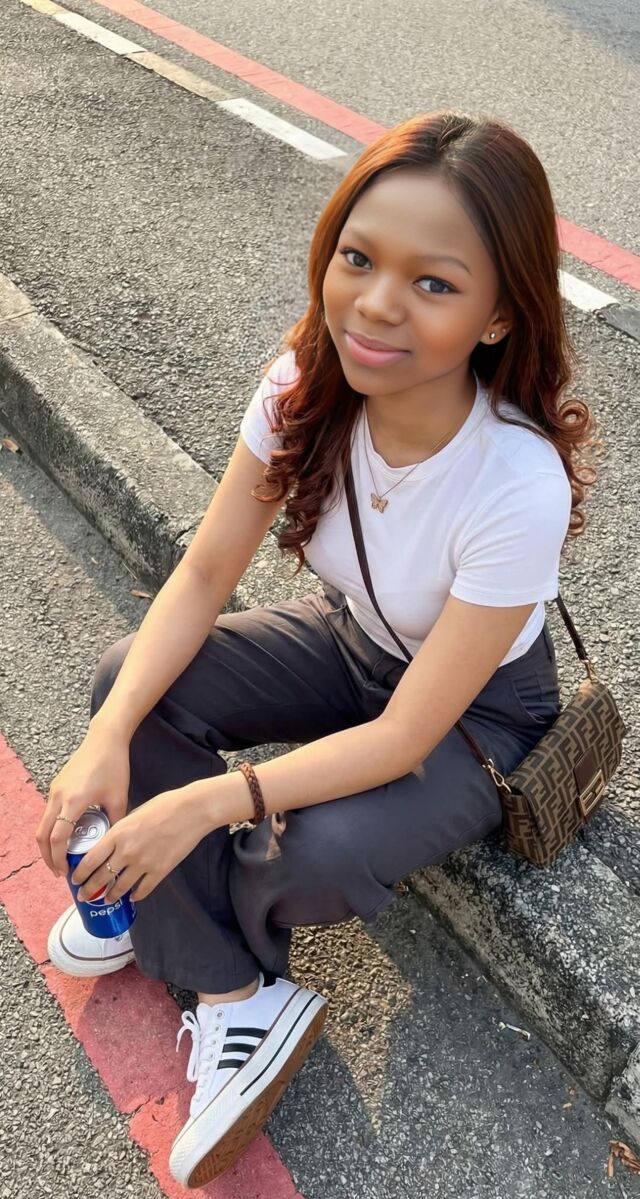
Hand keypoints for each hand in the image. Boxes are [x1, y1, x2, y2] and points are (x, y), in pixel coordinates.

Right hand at [36, 726, 130, 875]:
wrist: (104, 739)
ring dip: (49, 844)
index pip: (58, 838)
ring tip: (62, 858)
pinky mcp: (56, 786)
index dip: (58, 858)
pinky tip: (67, 837)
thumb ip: (116, 822)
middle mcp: (58, 796)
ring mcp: (54, 790)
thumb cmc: (114, 766)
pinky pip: (49, 813)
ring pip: (43, 824)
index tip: (64, 872)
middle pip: (43, 835)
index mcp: (74, 801)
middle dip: (48, 857)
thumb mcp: (119, 797)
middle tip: (59, 872)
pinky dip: (53, 829)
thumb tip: (115, 845)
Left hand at [70, 785, 211, 903]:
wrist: (192, 810)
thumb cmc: (165, 805)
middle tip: (84, 896)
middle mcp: (126, 852)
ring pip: (120, 888)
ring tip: (107, 900)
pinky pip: (143, 890)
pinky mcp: (160, 871)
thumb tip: (114, 841)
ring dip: (111, 896)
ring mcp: (143, 863)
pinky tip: (133, 898)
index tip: (75, 880)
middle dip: (89, 890)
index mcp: (117, 834)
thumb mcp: (135, 813)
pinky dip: (136, 896)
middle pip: (101, 877)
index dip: (80, 873)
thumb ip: (122, 829)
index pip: (90, 860)